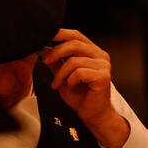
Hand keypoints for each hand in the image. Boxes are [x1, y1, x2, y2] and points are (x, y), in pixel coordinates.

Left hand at [40, 28, 129, 147]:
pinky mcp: (103, 77)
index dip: (61, 33)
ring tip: (57, 83)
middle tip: (45, 61)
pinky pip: (79, 72)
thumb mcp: (62, 75)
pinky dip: (69, 80)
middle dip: (55, 52)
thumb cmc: (80, 95)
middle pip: (74, 43)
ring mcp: (103, 66)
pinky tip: (69, 86)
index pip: (76, 35)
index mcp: (92, 52)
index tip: (46, 36)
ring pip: (74, 60)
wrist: (91, 114)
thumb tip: (44, 49)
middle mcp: (100, 56)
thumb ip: (56, 62)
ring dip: (60, 73)